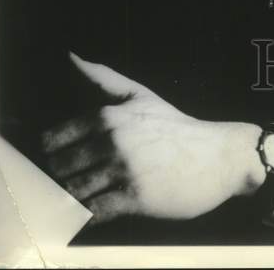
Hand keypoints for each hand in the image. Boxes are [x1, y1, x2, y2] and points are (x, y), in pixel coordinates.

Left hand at [41, 53, 264, 223]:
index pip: (54, 139)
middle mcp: (113, 141)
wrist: (219, 156)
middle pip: (61, 168)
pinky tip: (99, 210)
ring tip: (88, 193)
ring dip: (74, 197)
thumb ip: (102, 77)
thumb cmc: (175, 127)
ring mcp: (124, 170)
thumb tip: (69, 55)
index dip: (54, 152)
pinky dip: (89, 216)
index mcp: (110, 115)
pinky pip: (94, 213)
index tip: (64, 157)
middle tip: (77, 178)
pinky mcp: (135, 198)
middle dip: (62, 176)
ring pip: (74, 192)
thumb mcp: (140, 95)